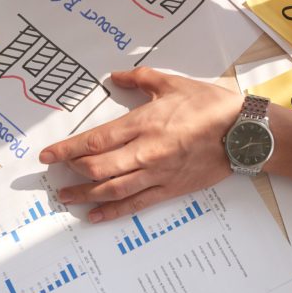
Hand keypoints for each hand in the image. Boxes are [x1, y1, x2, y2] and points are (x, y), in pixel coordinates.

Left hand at [39, 68, 241, 222]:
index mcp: (144, 124)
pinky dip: (113, 212)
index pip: (96, 140)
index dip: (68, 149)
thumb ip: (139, 79)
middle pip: (99, 167)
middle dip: (73, 171)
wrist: (243, 133)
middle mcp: (146, 152)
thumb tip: (114, 77)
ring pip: (113, 189)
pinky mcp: (170, 189)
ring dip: (85, 195)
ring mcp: (157, 174)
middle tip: (55, 173)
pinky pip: (137, 204)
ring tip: (66, 198)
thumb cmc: (209, 105)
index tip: (48, 155)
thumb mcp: (173, 83)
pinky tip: (95, 216)